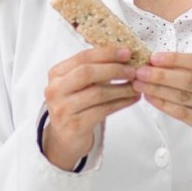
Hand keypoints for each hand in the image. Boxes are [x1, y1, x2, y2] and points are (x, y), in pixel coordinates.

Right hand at [43, 47, 139, 170]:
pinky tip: (130, 99)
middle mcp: (56, 89)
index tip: (126, 53)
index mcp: (56, 74)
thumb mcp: (77, 84)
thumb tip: (122, 56)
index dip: (106, 53)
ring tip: (136, 86)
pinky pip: (103, 110)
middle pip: (87, 73)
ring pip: (98, 93)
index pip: (82, 57)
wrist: (64, 137)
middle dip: (114, 69)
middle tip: (133, 70)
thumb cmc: (74, 106)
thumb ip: (93, 69)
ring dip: (121, 88)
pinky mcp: (75, 124)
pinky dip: (121, 103)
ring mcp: (63, 108)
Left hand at [131, 51, 191, 185]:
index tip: (153, 58)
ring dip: (157, 89)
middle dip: (161, 75)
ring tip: (139, 84)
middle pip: (189, 79)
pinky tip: (150, 98)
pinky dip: (163, 104)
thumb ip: (187, 71)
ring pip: (183, 96)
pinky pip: (182, 112)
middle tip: (140, 72)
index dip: (174, 59)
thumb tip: (155, 62)